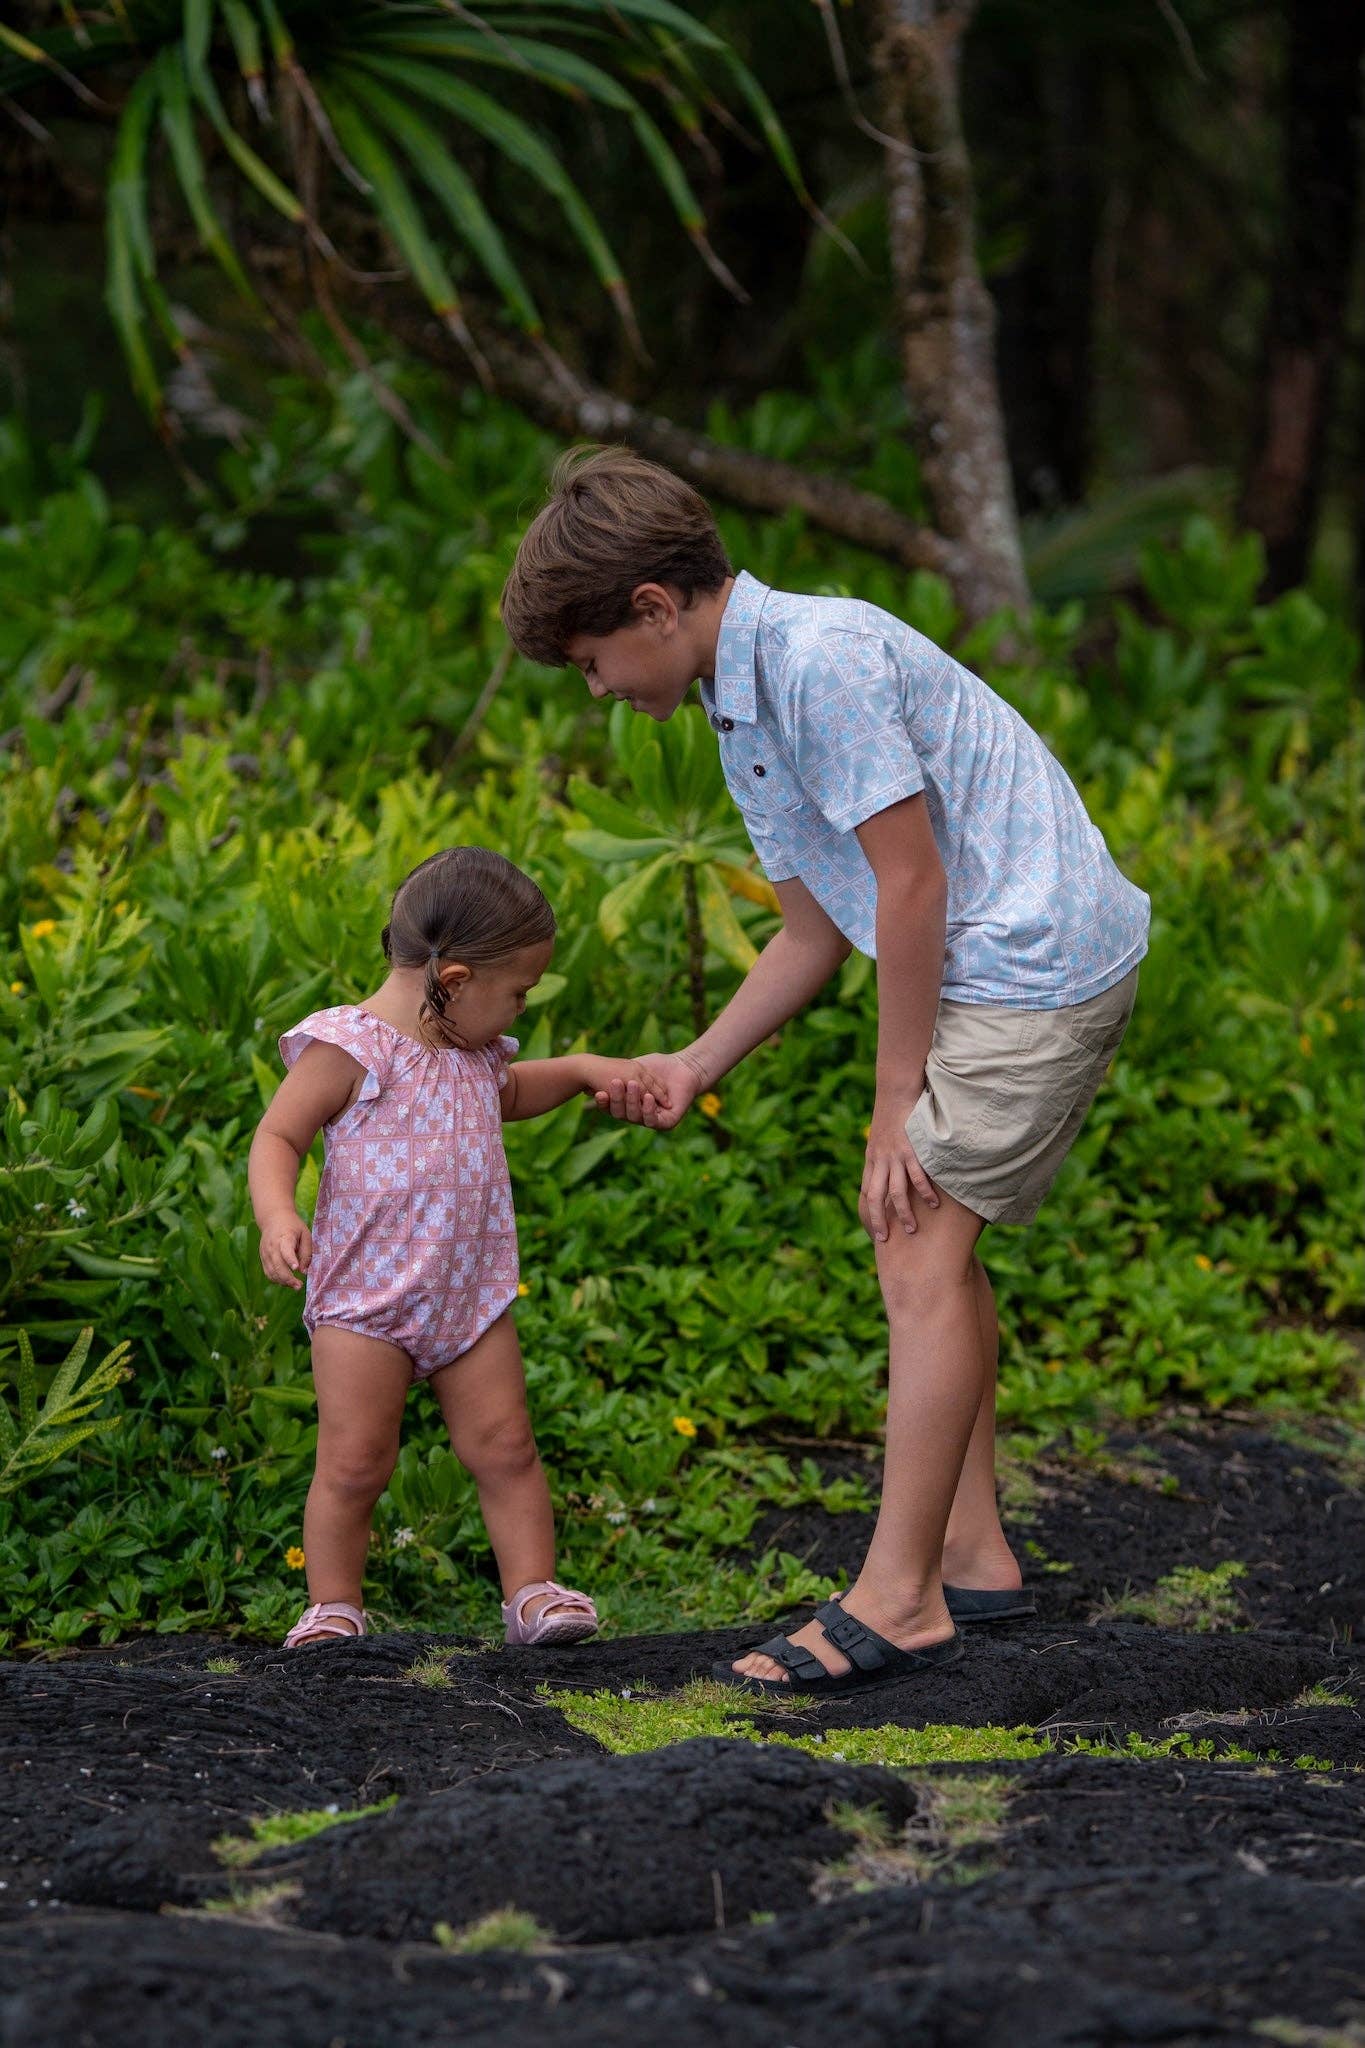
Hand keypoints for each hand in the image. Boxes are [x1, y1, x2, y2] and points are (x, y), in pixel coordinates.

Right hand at [259, 1213, 311, 1287]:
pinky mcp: (263, 1258)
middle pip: (277, 1265)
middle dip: (288, 1278)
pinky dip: (277, 1280)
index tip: (296, 1268)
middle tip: (299, 1286)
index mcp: (284, 1237)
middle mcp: (272, 1246)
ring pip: (272, 1272)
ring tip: (295, 1286)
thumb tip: (303, 1271)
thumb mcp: (305, 1234)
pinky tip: (287, 1282)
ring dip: (283, 1282)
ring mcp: (265, 1253)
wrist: (273, 1218)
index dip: (290, 1259)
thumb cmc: (293, 1226)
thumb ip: (306, 1252)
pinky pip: (268, 1273)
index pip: (286, 1250)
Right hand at [590, 1050, 706, 1131]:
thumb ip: (616, 1080)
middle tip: (615, 1082)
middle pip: (621, 1113)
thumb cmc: (659, 1066)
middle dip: (617, 1098)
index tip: (597, 1092)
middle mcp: (638, 1115)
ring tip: (631, 1084)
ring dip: (632, 1101)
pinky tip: (647, 1098)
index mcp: (629, 1105)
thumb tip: (586, 1085)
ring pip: (635, 1117)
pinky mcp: (667, 1123)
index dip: (604, 1102)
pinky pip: (653, 1121)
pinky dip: (649, 1110)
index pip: (611, 1108)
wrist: (682, 1067)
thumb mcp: (634, 1071)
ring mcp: (652, 1120)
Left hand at [860, 1092, 938, 1243]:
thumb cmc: (893, 1111)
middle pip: (875, 1198)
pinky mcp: (910, 1150)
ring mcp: (894, 1156)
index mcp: (872, 1158)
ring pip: (895, 1193)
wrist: (895, 1090)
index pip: (867, 1191)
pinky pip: (916, 1176)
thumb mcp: (881, 1135)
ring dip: (903, 1214)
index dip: (869, 1211)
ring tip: (911, 1230)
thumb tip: (889, 1169)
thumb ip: (883, 1153)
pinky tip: (933, 1205)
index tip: (874, 1229)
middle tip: (883, 1240)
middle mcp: (880, 1160)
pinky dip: (924, 1193)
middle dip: (878, 1221)